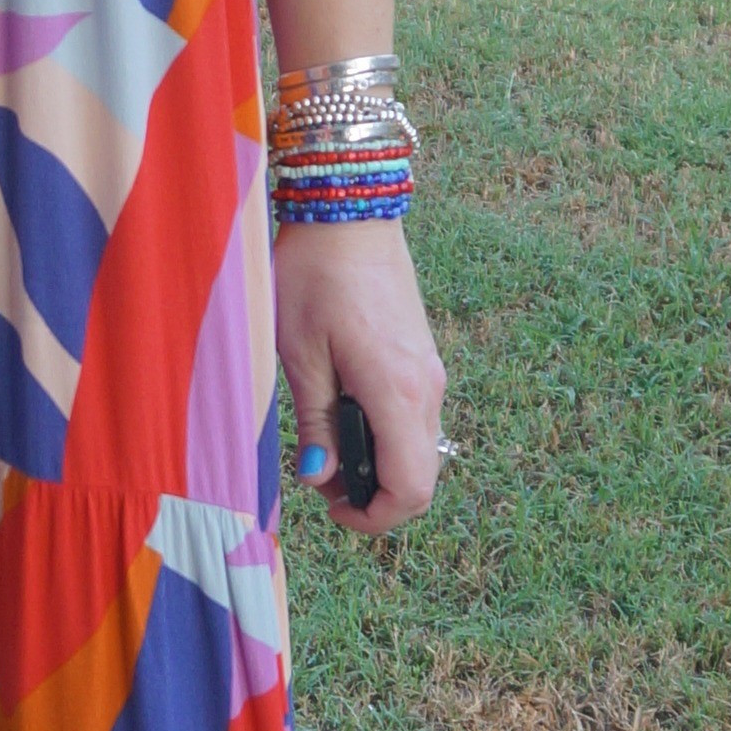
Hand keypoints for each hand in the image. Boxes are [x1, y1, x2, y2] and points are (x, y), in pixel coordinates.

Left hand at [275, 217, 446, 535]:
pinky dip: (385, 434)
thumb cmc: (314, 277)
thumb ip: (316, 423)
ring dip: (378, 463)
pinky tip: (342, 412)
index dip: (375, 518)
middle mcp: (427, 388)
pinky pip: (414, 418)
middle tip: (321, 480)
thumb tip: (321, 477)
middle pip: (420, 476)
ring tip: (324, 445)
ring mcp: (430, 372)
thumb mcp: (300, 355)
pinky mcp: (422, 357)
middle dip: (374, 494)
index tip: (333, 510)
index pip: (411, 488)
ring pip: (418, 448)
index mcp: (397, 393)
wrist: (348, 213)